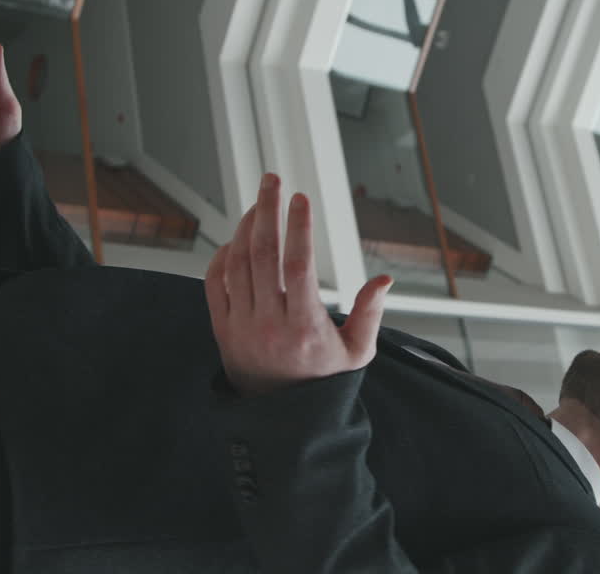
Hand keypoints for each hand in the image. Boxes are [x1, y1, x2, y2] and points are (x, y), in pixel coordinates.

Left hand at [205, 173, 392, 395]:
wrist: (282, 420)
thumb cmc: (324, 382)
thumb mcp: (358, 353)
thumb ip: (370, 314)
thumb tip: (385, 280)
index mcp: (305, 329)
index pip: (299, 266)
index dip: (299, 228)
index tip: (302, 198)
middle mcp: (269, 326)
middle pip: (263, 254)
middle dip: (267, 210)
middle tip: (273, 180)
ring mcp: (241, 328)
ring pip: (237, 263)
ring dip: (246, 227)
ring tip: (259, 204)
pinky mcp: (221, 331)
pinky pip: (215, 284)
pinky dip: (223, 256)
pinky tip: (238, 238)